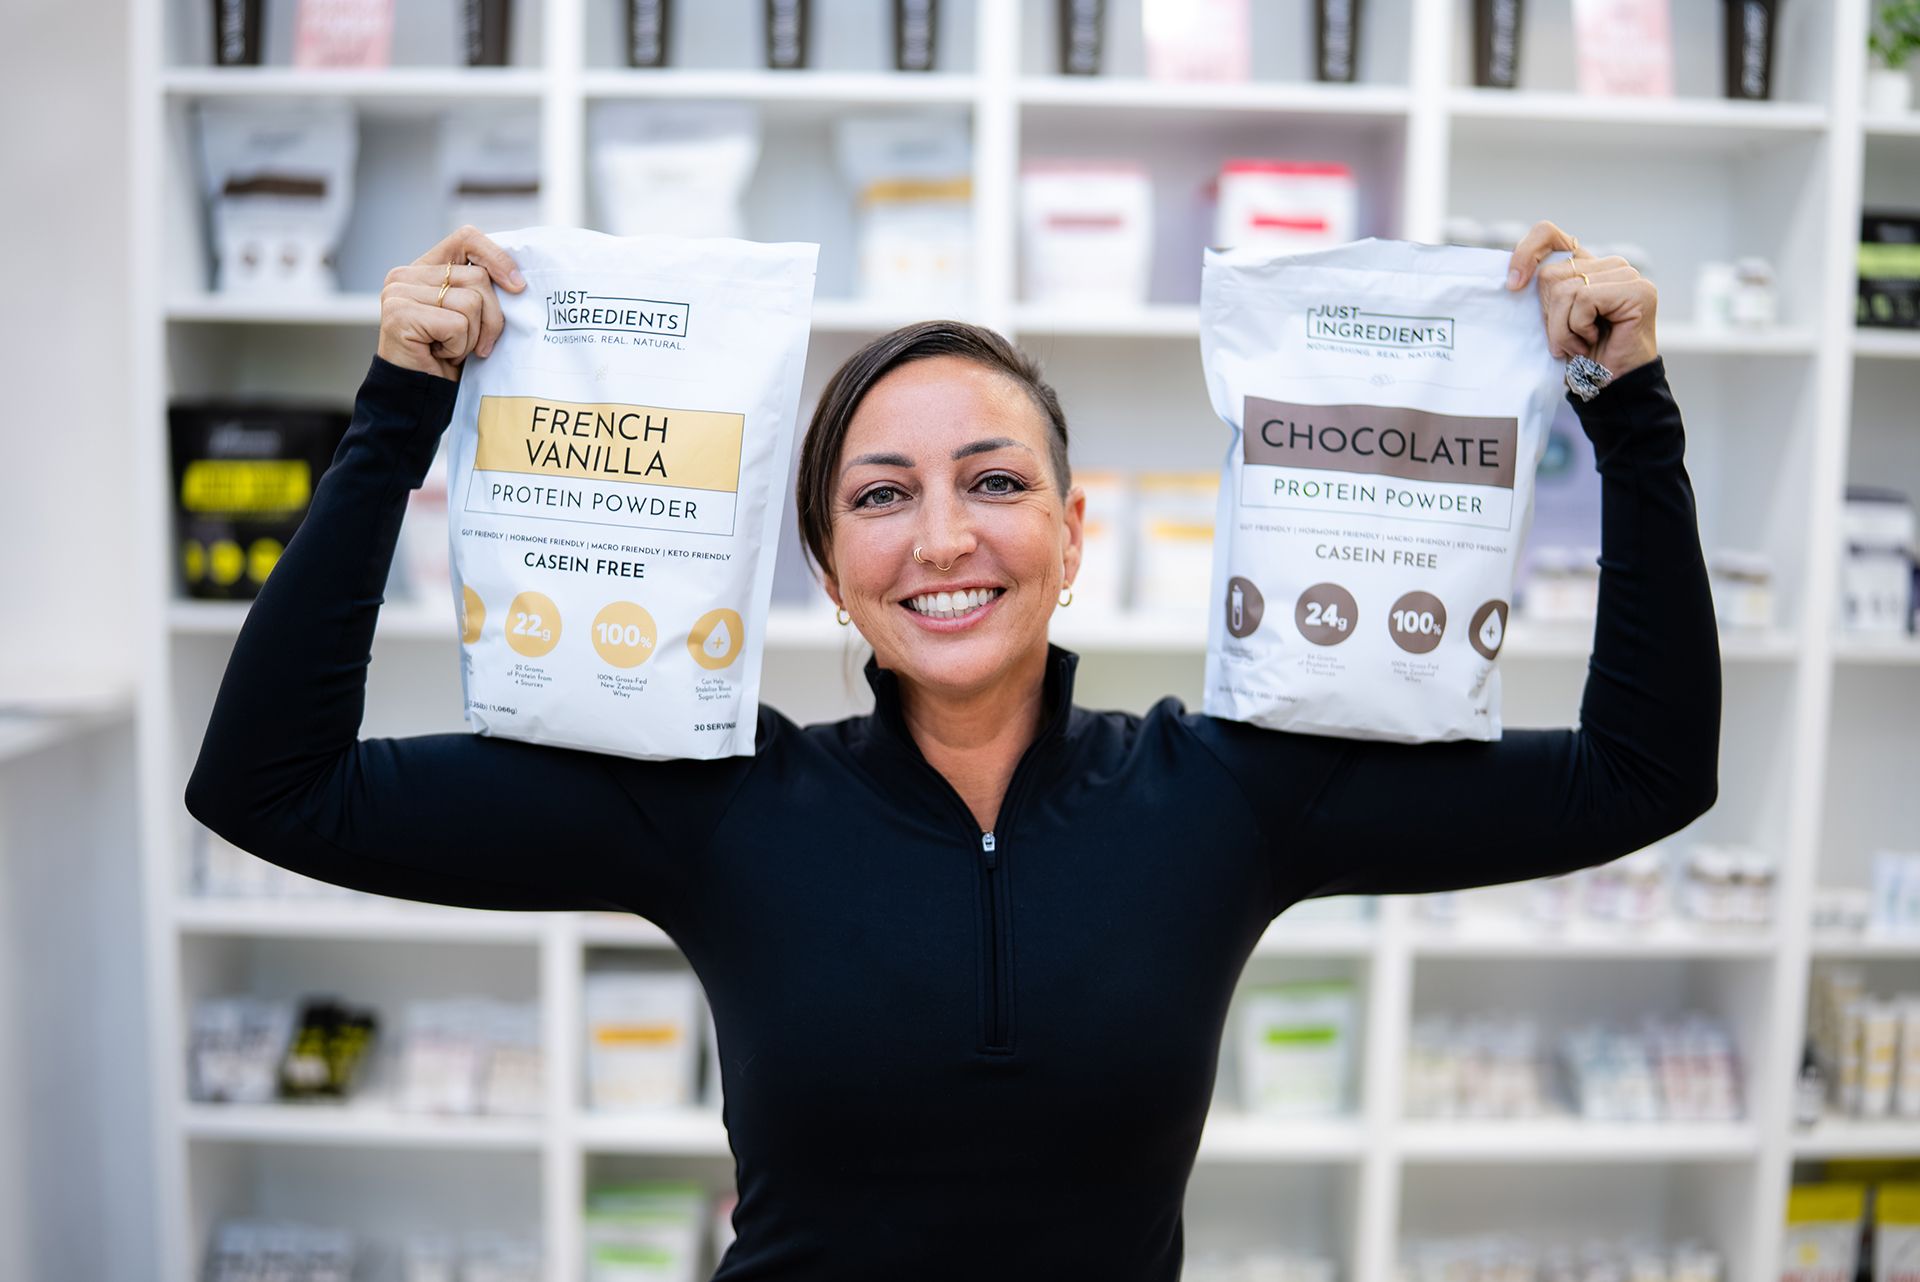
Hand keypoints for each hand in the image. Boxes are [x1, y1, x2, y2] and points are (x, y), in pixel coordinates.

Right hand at [377, 226, 526, 380]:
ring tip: (452, 349)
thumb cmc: (447, 358)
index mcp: (423, 268)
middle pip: (477, 277)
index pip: (467, 238)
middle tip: (477, 344)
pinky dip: (459, 347)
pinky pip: (457, 324)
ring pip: (470, 302)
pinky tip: (440, 355)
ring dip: (472, 336)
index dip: (497, 257)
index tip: (518, 285)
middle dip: (490, 317)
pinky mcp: (399, 315)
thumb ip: (481, 290)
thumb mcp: (469, 317)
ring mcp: (398, 293)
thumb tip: (518, 280)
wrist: (418, 396)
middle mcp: (405, 275)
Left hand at [1505, 220, 1658, 379]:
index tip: (1513, 285)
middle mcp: (1608, 264)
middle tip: (1567, 339)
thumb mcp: (1552, 319)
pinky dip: (1577, 328)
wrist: (1610, 387)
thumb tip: (1514, 279)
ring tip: (1579, 344)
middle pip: (1550, 273)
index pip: (1548, 234)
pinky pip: (1583, 299)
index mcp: (1586, 266)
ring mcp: (1626, 274)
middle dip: (1549, 315)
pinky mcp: (1637, 289)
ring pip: (1564, 289)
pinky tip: (1592, 341)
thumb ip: (1542, 291)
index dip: (1525, 253)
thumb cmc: (1580, 357)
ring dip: (1562, 328)